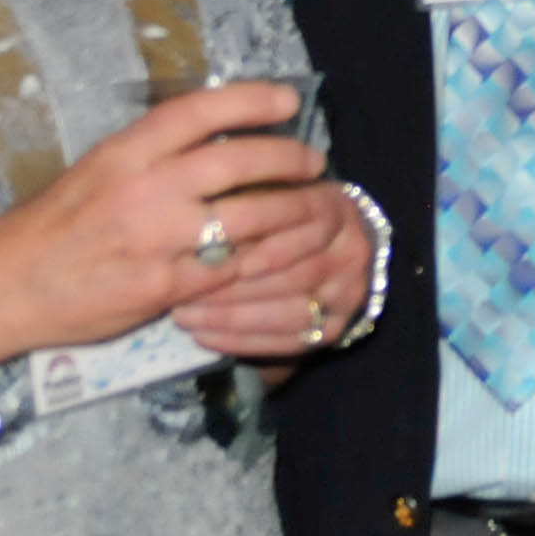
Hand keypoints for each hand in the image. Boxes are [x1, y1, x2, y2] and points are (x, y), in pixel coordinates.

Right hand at [0, 82, 332, 355]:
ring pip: (249, 218)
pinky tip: (281, 255)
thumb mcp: (99, 168)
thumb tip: (219, 133)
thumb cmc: (53, 225)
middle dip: (288, 158)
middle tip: (314, 161)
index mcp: (127, 151)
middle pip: (238, 161)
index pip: (201, 110)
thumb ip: (154, 152)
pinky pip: (230, 270)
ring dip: (292, 212)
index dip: (252, 99)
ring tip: (315, 208)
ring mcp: (157, 240)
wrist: (5, 287)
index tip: (287, 99)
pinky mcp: (164, 287)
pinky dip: (262, 260)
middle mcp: (145, 189)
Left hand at [174, 175, 374, 359]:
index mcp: (336, 207)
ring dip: (232, 318)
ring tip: (184, 316)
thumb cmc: (281, 215)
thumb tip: (203, 213)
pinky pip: (290, 342)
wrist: (328, 249)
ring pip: (291, 312)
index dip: (256, 236)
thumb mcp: (269, 193)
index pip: (299, 220)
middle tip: (182, 289)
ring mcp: (350, 293)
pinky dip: (244, 342)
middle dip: (234, 285)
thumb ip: (245, 197)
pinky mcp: (337, 329)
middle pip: (295, 273)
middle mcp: (352, 250)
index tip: (209, 250)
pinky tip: (205, 336)